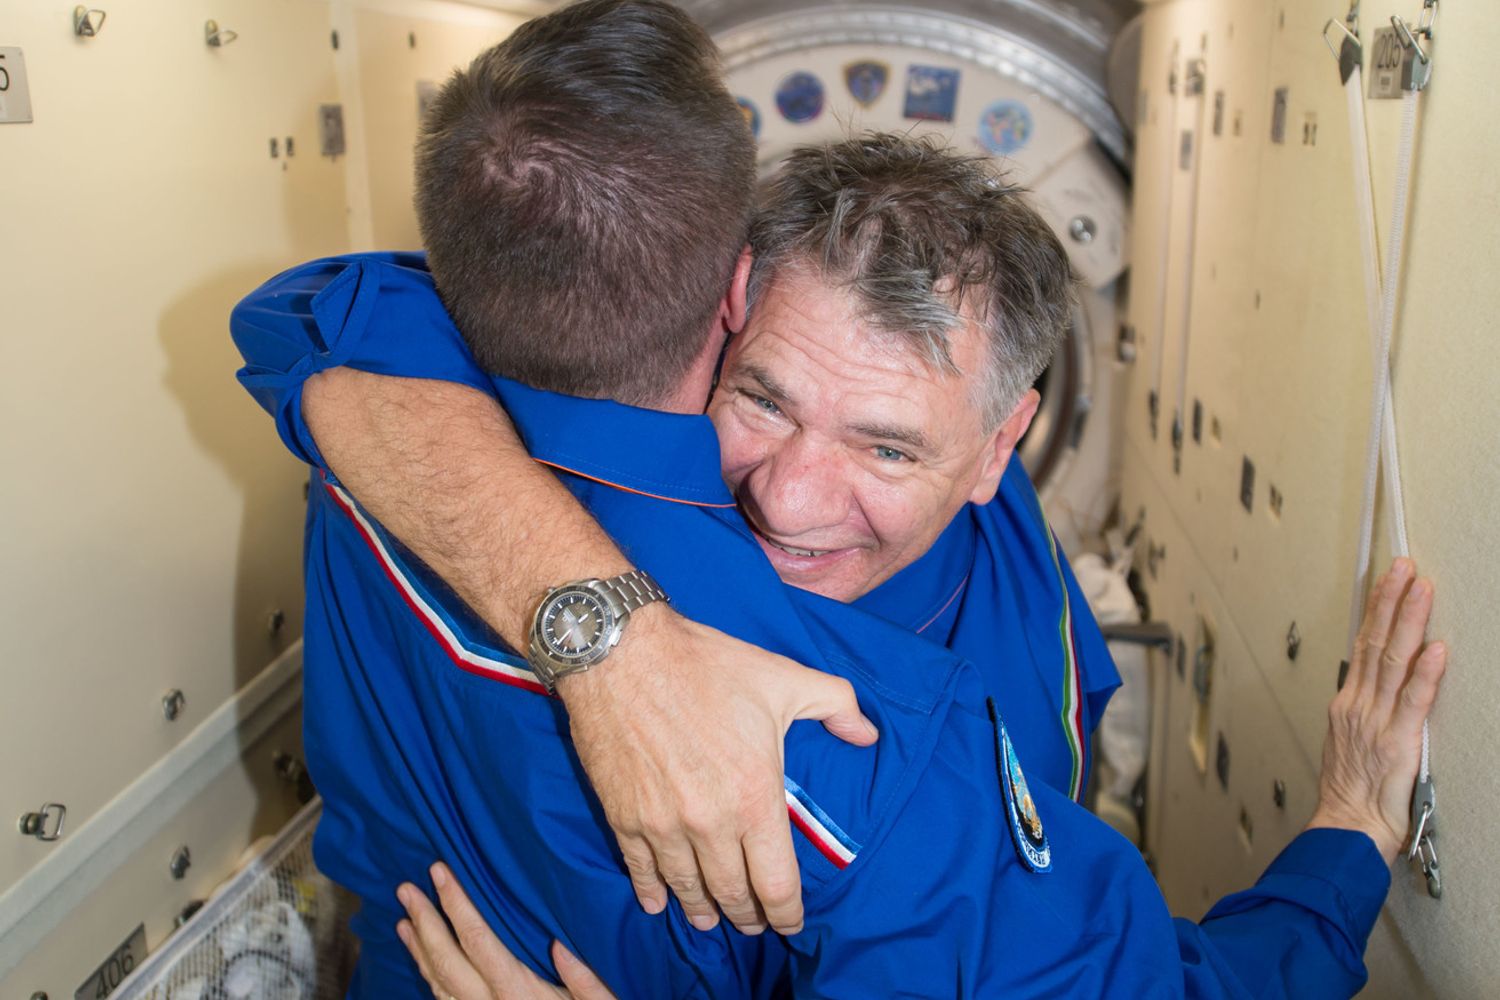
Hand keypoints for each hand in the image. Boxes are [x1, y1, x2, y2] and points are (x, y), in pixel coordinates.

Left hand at [396, 862, 616, 999]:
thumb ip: (585, 980)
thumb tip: (558, 944)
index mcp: (518, 993)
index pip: (477, 939)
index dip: (455, 903)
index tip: (440, 872)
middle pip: (446, 960)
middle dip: (425, 920)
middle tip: (405, 888)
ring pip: (437, 983)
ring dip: (418, 948)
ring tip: (405, 918)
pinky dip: (427, 975)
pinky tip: (421, 958)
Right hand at [556, 605, 878, 934]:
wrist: (622, 654)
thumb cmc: (707, 665)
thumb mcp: (784, 678)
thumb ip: (837, 705)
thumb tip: (868, 734)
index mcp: (754, 798)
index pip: (777, 884)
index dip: (787, 914)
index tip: (792, 923)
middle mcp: (709, 824)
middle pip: (733, 895)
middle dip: (749, 916)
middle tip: (754, 923)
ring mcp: (662, 825)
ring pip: (688, 889)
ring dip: (703, 911)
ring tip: (711, 921)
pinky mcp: (623, 817)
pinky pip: (641, 871)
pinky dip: (653, 893)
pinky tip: (660, 904)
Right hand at [1307, 558, 1446, 862]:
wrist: (1346, 830)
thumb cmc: (1353, 797)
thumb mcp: (1354, 746)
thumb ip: (1370, 716)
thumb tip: (1388, 694)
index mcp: (1348, 706)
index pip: (1364, 646)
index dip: (1377, 610)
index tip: (1390, 580)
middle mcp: (1357, 706)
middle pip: (1375, 643)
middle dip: (1390, 600)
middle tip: (1404, 566)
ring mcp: (1374, 722)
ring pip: (1391, 662)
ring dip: (1407, 622)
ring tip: (1421, 589)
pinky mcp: (1395, 743)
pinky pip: (1412, 702)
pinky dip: (1425, 675)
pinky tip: (1435, 649)